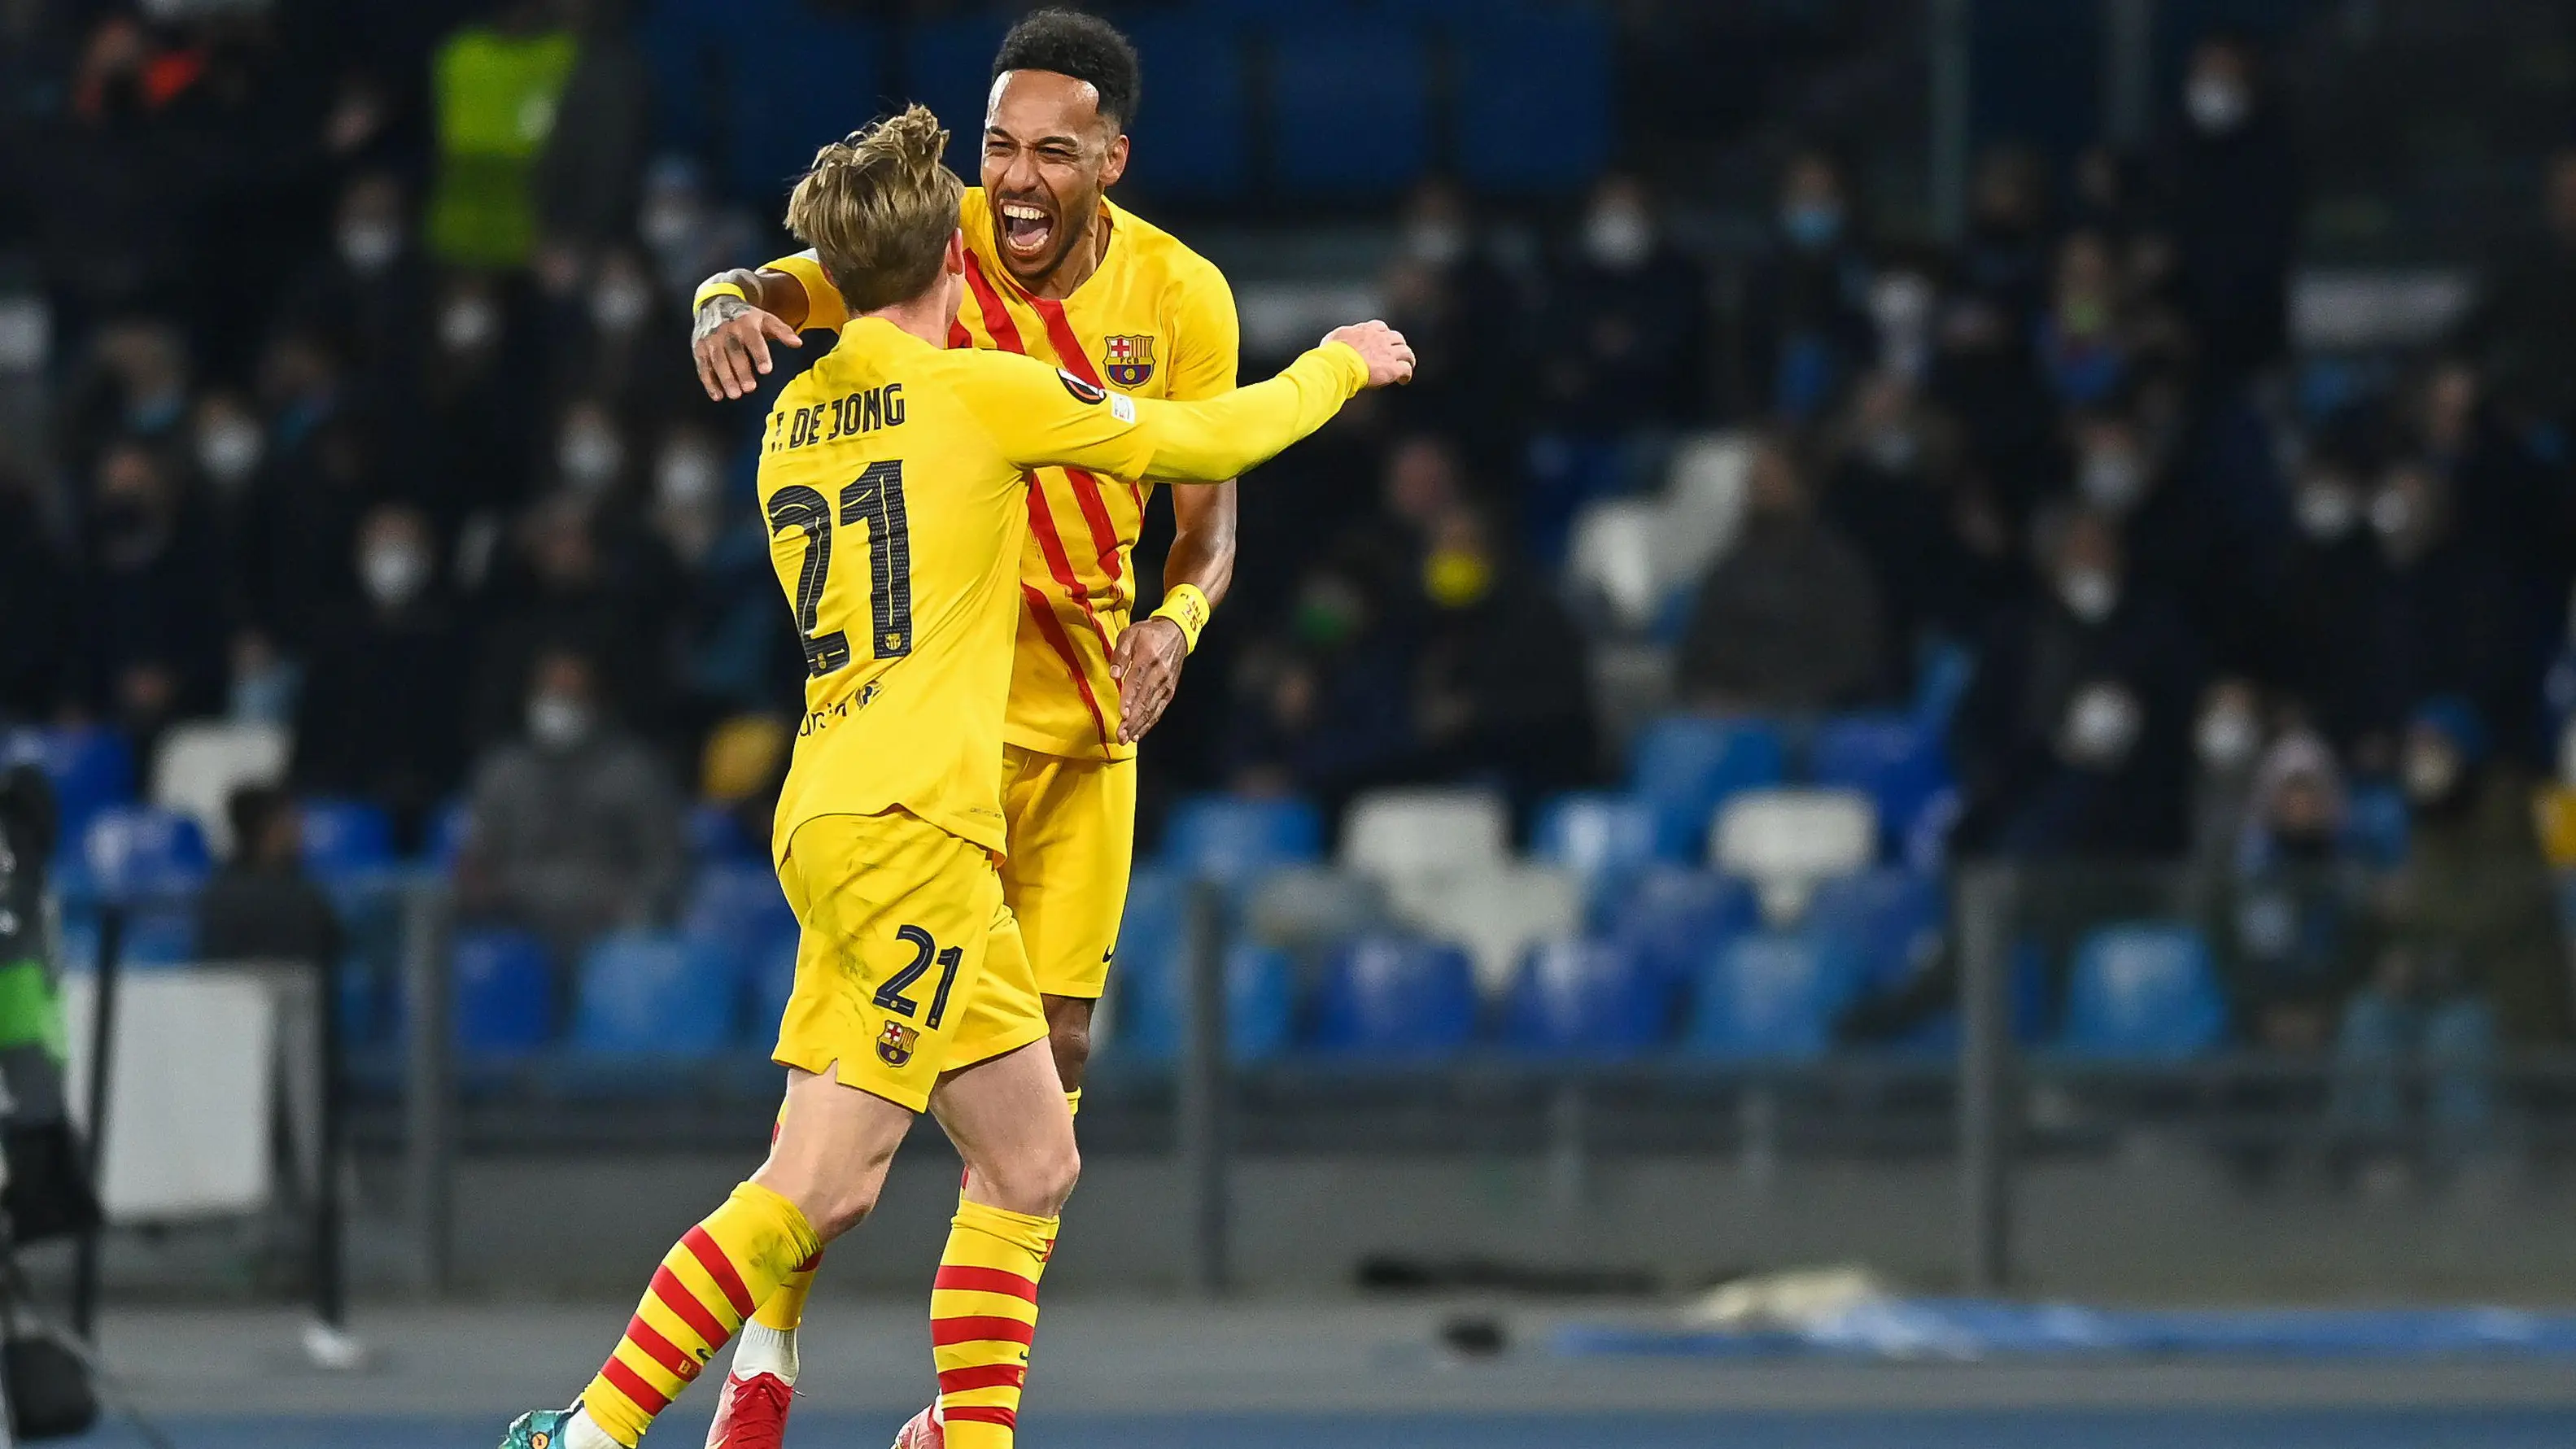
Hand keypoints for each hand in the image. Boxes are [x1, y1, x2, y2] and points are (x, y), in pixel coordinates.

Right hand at [694, 287, 802, 399]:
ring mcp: (710, 339)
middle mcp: (726, 330)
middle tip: (750, 388)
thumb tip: (798, 343)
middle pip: (734, 352)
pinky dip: (708, 381)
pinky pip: (703, 366)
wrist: (715, 303)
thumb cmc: (746, 317)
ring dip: (725, 378)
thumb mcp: (765, 318)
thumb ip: (782, 331)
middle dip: (741, 371)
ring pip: (717, 360)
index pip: (753, 339)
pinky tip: (717, 395)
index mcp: (745, 323)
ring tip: (735, 395)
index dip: (760, 354)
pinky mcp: (699, 347)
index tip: (766, 370)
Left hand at [1109, 616, 1188, 744]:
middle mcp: (1160, 672)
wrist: (1176, 633)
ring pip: (1152, 708)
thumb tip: (1114, 674)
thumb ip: (1121, 653)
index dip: (1130, 698)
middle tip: (1121, 735)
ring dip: (1139, 725)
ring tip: (1127, 738)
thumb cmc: (1148, 633)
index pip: (1137, 680)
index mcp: (1148, 656)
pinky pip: (1159, 709)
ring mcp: (1166, 683)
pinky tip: (1139, 734)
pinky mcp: (1170, 690)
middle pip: (1145, 699)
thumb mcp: (1130, 633)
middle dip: (1133, 719)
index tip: (1123, 714)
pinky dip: (1149, 723)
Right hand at [1323, 320, 1415, 387]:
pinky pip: (1406, 369)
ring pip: (1406, 352)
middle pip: (1397, 338)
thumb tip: (1339, 342)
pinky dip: (1406, 374)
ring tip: (1407, 366)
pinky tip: (1403, 380)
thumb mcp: (1335, 337)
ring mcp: (1388, 353)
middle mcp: (1380, 339)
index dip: (1383, 335)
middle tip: (1397, 354)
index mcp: (1366, 330)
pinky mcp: (1392, 368)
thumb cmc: (1333, 353)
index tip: (1383, 341)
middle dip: (1398, 345)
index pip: (1380, 327)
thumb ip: (1343, 337)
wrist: (1340, 364)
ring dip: (1407, 359)